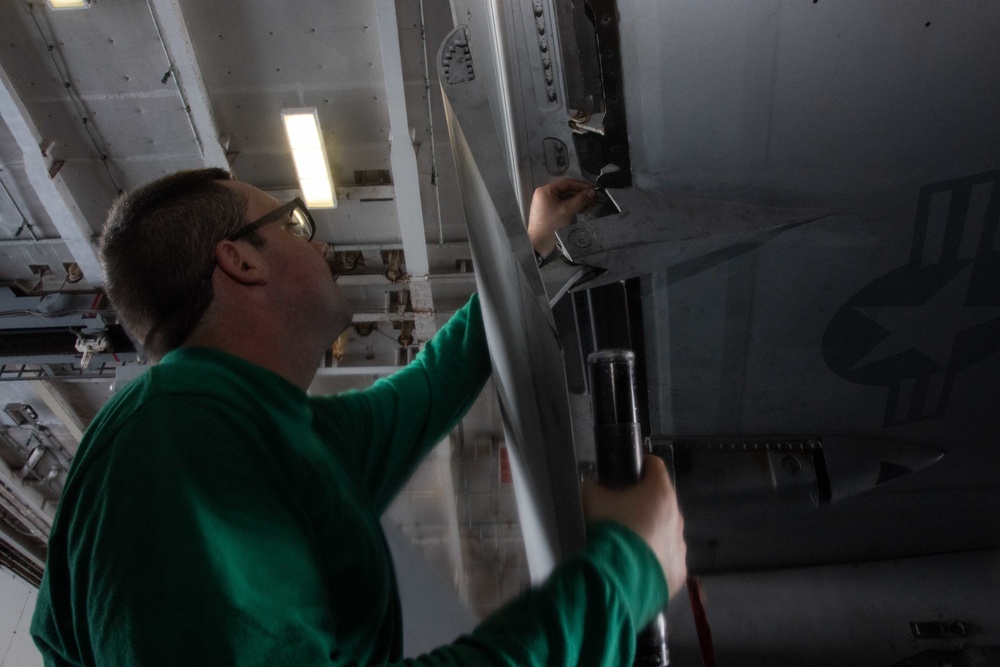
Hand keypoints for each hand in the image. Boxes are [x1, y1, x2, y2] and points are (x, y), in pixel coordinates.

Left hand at [527, 178, 596, 256]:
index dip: (581, 185)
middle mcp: (545, 195)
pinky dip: (573, 206)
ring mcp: (546, 204)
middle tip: (593, 197)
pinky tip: (583, 209)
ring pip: (566, 198)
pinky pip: (563, 205)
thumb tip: (592, 192)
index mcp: (545, 191)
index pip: (566, 183)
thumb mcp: (567, 210)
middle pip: (566, 190)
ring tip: (590, 204)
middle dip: (580, 194)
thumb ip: (580, 199)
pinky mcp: (549, 212)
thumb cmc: (550, 226)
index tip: (592, 189)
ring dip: (578, 201)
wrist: (539, 244)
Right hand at [582, 455, 687, 597]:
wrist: (618, 578)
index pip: (655, 466)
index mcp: (660, 493)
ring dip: (652, 533)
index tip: (630, 471)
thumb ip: (594, 487)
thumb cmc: (610, 530)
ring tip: (629, 544)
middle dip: (646, 504)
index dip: (642, 465)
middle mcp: (677, 517)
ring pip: (667, 532)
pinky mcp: (679, 571)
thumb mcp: (593, 499)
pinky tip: (637, 566)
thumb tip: (594, 486)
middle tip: (623, 513)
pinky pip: (667, 559)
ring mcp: (681, 546)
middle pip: (662, 502)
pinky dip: (655, 559)